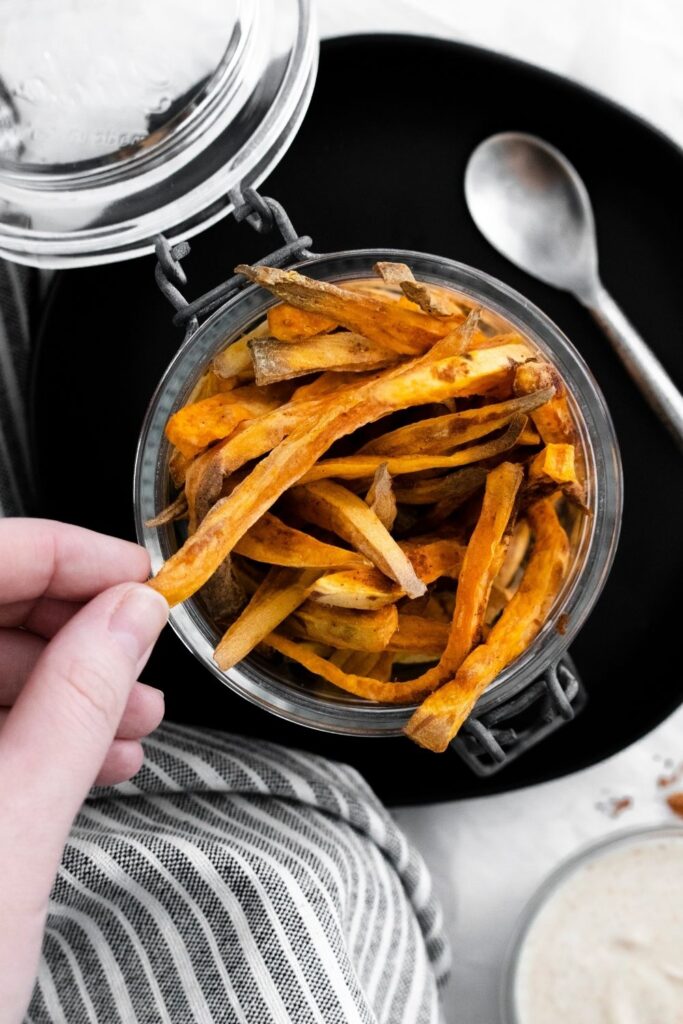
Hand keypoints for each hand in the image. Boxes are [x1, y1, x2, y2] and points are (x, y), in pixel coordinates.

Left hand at [0, 520, 167, 1023]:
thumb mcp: (14, 826)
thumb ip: (79, 700)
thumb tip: (128, 614)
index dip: (67, 554)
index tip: (137, 575)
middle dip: (76, 631)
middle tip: (141, 655)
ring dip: (68, 687)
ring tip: (132, 721)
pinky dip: (40, 733)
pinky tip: (94, 758)